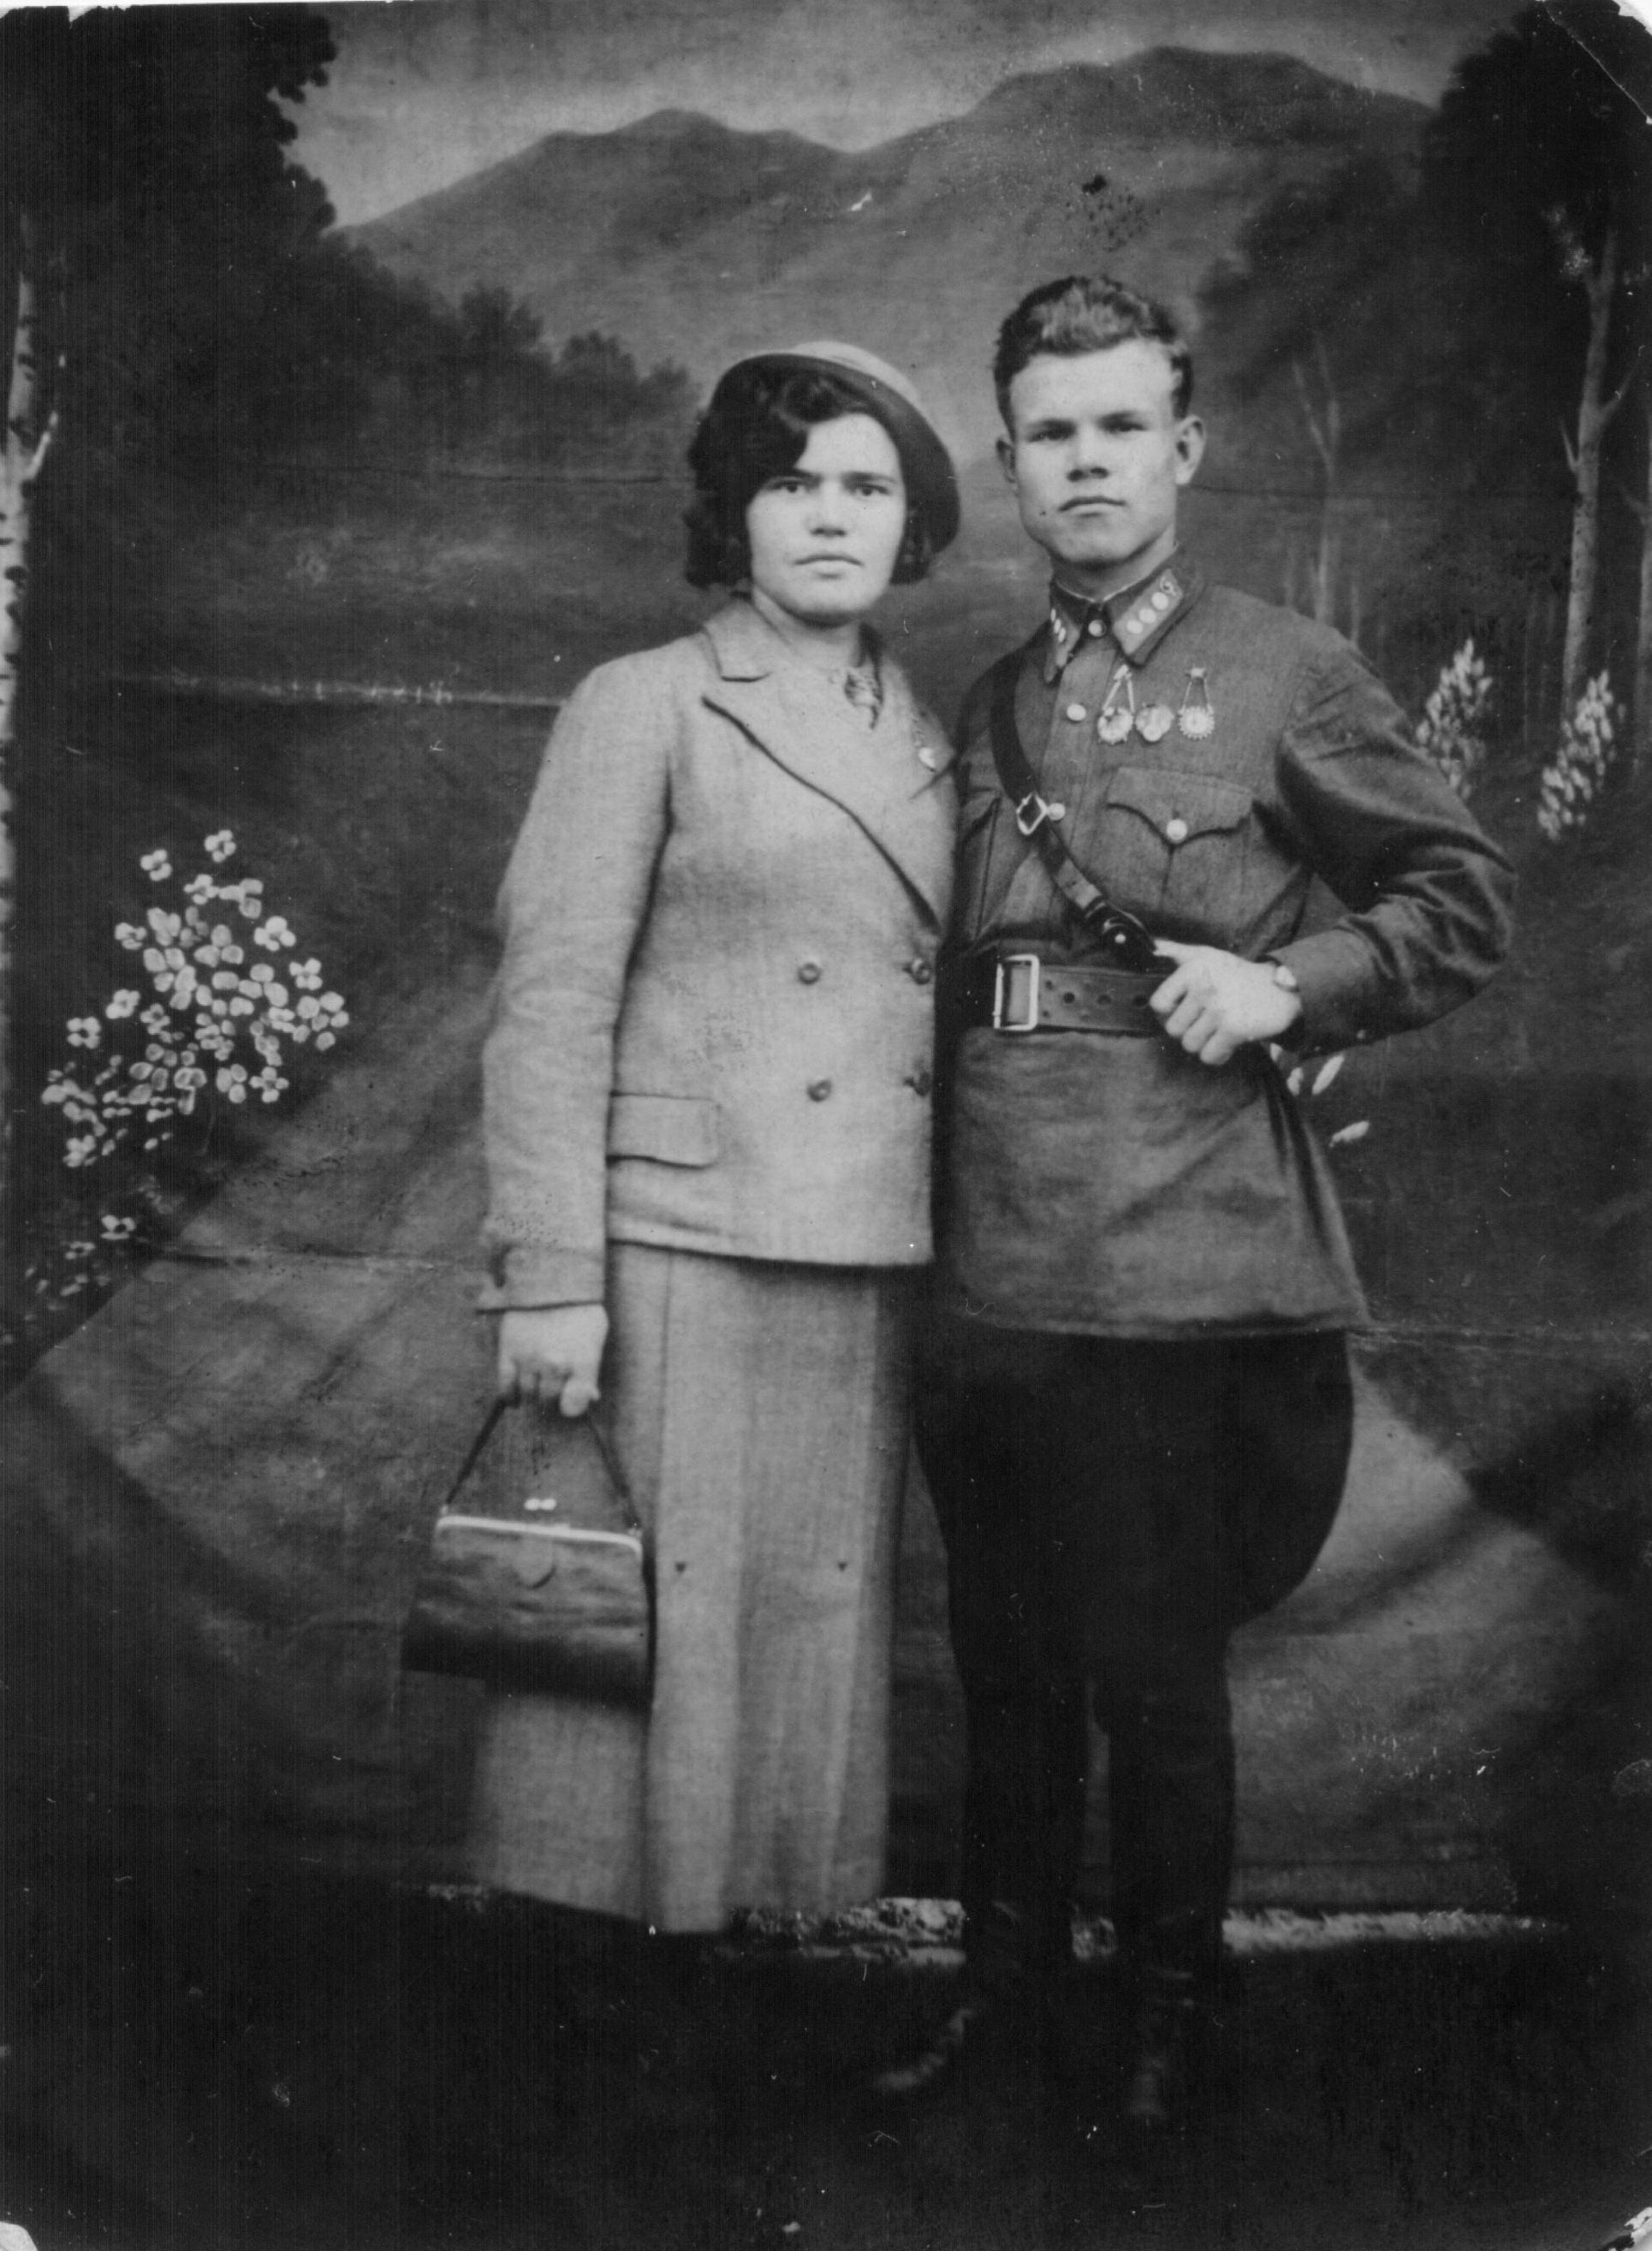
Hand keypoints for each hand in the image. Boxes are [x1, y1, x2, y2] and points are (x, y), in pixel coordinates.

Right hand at [496, 1303, 608, 1415]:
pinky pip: (505, 1386)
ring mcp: (529, 1358)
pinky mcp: (508, 1351)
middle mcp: (554, 1363)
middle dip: (552, 1401)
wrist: (550, 1278)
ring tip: (537, 1390)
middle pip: (549, 1401)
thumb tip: (590, 1398)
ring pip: (528, 1395)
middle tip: (552, 1394)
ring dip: (533, 1397)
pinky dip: (510, 1397)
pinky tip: (517, 1399)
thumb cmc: (579, 1310)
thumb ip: (591, 1370)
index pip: (574, 1405)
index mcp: (581, 1360)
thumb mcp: (596, 1337)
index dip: (572, 1408)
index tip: (569, 1403)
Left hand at [1149, 940, 1302, 1066]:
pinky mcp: (1234, 1029)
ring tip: (1216, 1031)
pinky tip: (1226, 1043)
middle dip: (1187, 1029)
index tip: (1181, 1011)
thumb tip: (1152, 946)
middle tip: (1204, 1022)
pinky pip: (1209, 1056)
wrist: (1281, 990)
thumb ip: (1178, 951)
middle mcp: (1205, 987)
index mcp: (1194, 969)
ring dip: (1202, 1043)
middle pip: (1173, 1029)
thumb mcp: (1208, 955)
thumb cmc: (1237, 975)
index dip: (1167, 1012)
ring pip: (1190, 1045)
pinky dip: (1217, 1055)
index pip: (1158, 1003)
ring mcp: (1219, 1009)